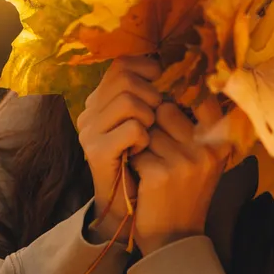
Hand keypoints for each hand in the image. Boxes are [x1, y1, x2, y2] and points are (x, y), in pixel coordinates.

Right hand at [77, 56, 161, 243]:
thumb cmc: (148, 161)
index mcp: (101, 99)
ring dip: (149, 118)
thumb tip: (184, 68)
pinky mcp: (95, 151)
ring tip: (148, 137)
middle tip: (156, 119)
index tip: (164, 90)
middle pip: (125, 77)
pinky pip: (131, 128)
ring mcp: (89, 130)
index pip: (122, 63)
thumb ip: (157, 94)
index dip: (149, 71)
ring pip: (129, 101)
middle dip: (152, 95)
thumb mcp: (153, 122)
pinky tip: (142, 151)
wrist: (132, 209)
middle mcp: (90, 110)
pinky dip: (144, 138)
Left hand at [131, 98, 228, 254]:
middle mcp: (208, 148)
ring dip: (143, 144)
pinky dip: (135, 162)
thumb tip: (172, 86)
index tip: (167, 104)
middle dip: (154, 123)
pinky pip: (137, 149)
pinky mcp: (161, 173)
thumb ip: (198, 126)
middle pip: (165, 108)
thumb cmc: (186, 192)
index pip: (201, 97)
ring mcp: (186, 161)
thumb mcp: (204, 158)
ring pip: (148, 129)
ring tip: (153, 165)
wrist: (174, 238)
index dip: (179, 97)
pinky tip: (144, 179)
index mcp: (222, 141)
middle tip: (158, 149)